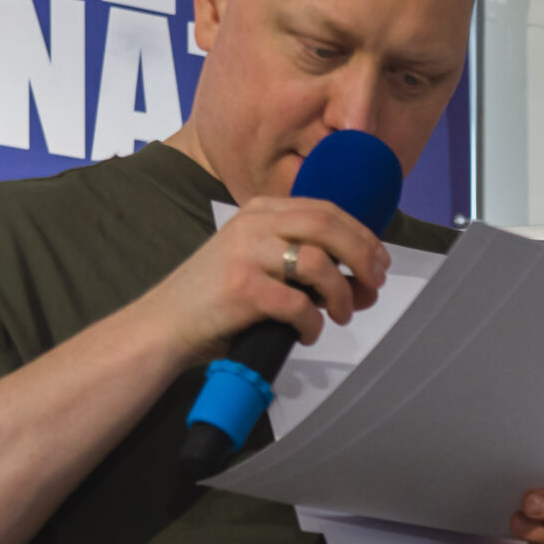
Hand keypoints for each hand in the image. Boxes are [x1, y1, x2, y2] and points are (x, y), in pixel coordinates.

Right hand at [137, 194, 390, 362]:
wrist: (163, 324)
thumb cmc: (215, 299)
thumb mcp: (255, 260)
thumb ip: (301, 260)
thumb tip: (362, 279)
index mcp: (259, 211)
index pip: (326, 210)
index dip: (361, 235)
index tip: (380, 262)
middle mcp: (254, 224)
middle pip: (329, 226)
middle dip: (363, 257)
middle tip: (374, 286)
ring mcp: (247, 254)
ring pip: (320, 264)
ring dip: (341, 294)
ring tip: (340, 315)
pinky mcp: (243, 289)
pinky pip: (299, 304)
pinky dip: (313, 323)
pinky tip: (307, 333)